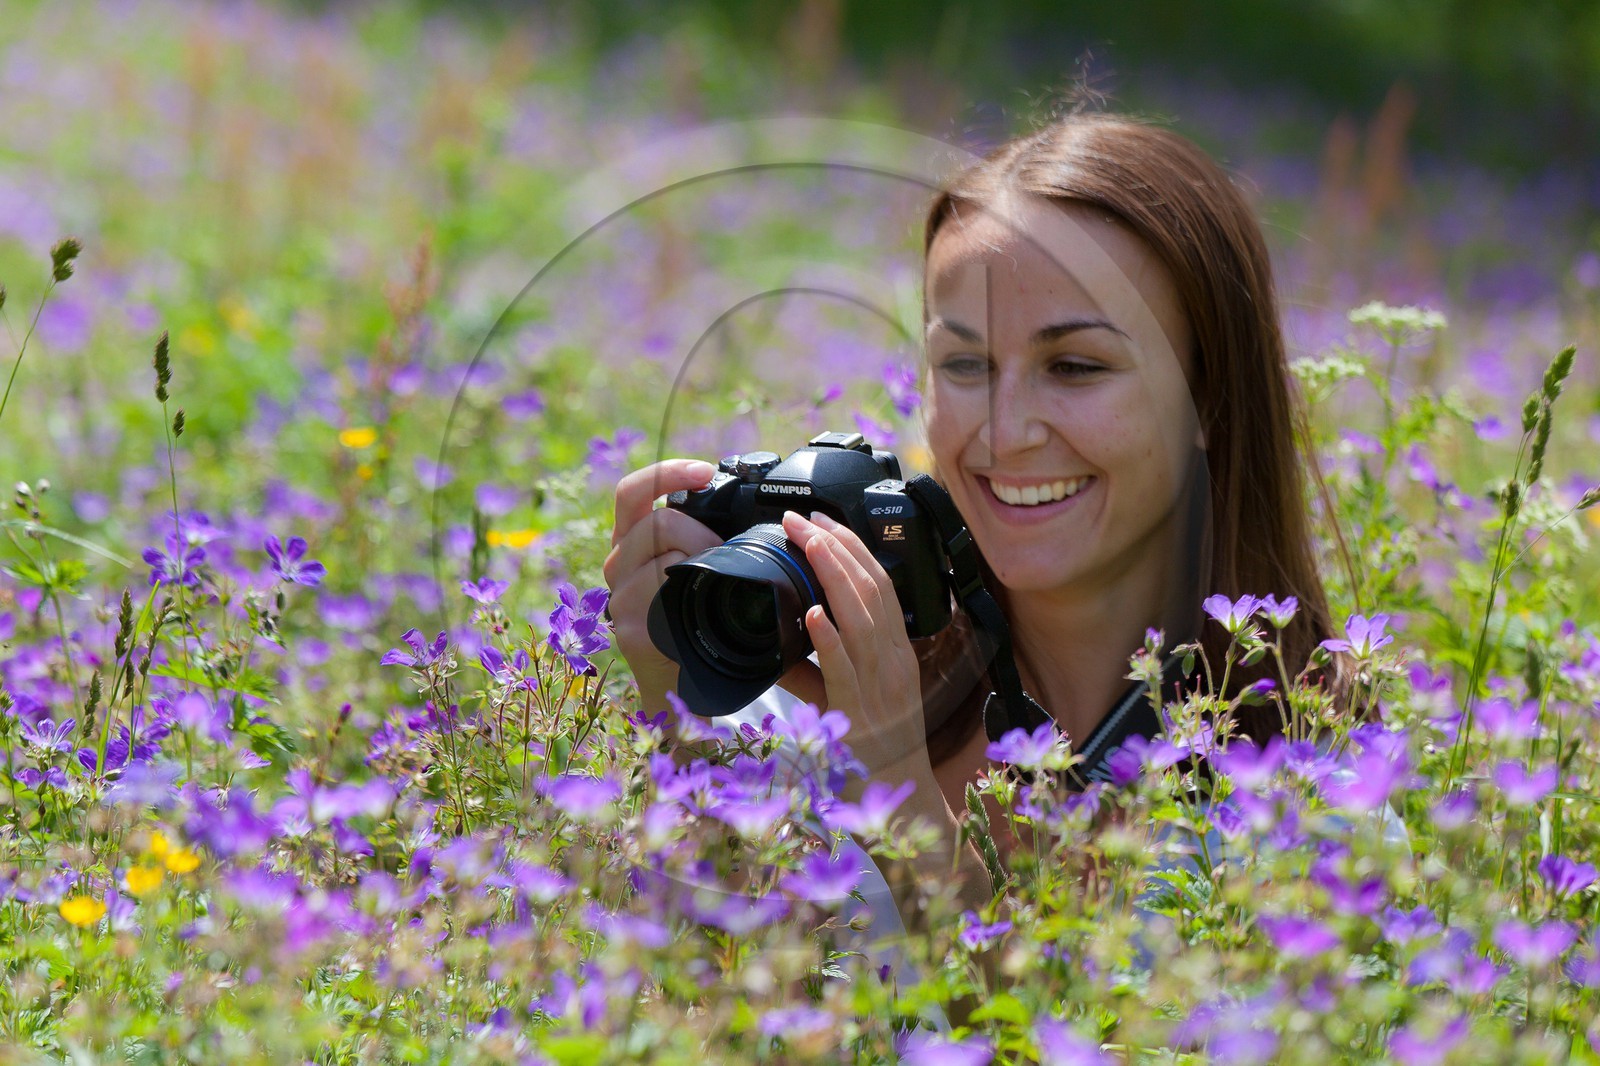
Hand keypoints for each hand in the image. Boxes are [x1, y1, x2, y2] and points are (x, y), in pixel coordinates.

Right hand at [602, 459, 725, 703]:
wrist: (686, 682)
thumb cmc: (700, 618)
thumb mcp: (695, 565)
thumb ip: (699, 532)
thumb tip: (738, 503)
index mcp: (631, 541)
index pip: (632, 491)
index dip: (668, 473)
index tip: (705, 472)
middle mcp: (618, 564)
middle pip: (658, 522)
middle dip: (703, 534)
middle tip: (725, 557)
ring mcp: (621, 597)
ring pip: (665, 554)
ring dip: (704, 562)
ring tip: (718, 585)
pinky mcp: (631, 628)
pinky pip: (666, 593)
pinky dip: (694, 592)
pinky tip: (704, 608)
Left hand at [778, 509, 931, 785]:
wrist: (897, 794)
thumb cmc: (871, 744)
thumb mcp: (846, 694)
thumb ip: (813, 666)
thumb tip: (776, 639)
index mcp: (895, 649)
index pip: (879, 583)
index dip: (852, 546)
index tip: (822, 520)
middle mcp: (894, 659)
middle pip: (871, 588)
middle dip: (835, 546)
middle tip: (801, 518)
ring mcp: (881, 683)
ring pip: (862, 617)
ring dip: (832, 575)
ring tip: (806, 544)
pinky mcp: (861, 710)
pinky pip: (845, 668)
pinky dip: (830, 638)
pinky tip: (811, 615)